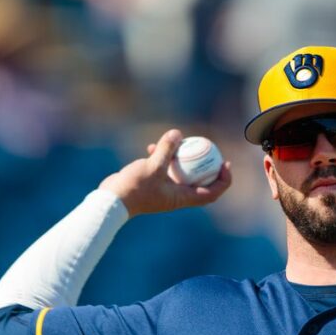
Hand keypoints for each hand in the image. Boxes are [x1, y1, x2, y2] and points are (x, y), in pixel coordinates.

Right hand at [99, 128, 231, 216]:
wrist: (110, 202)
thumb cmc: (134, 188)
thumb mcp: (152, 166)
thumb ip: (166, 150)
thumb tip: (178, 133)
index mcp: (183, 197)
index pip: (212, 193)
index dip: (223, 180)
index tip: (225, 164)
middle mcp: (176, 195)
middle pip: (200, 182)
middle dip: (208, 167)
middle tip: (212, 150)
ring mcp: (164, 190)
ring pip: (180, 173)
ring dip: (182, 159)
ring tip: (182, 142)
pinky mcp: (152, 184)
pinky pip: (163, 170)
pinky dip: (162, 159)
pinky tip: (153, 146)